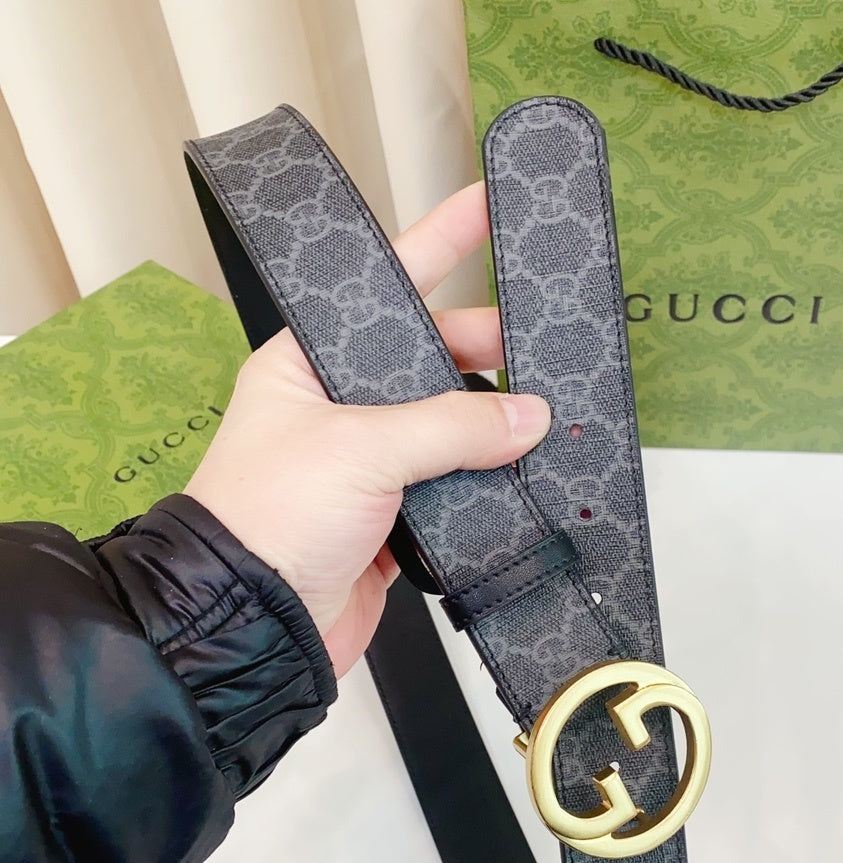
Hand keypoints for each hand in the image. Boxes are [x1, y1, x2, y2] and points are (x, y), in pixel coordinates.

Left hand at [183, 182, 550, 675]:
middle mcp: (339, 408)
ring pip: (447, 426)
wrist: (252, 625)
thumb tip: (527, 415)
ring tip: (541, 415)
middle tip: (536, 349)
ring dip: (490, 424)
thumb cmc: (266, 519)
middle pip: (428, 359)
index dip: (437, 242)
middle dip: (483, 349)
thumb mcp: (360, 448)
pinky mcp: (393, 519)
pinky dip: (486, 481)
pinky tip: (520, 473)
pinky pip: (453, 485)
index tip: (485, 207)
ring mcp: (369, 465)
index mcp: (310, 365)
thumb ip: (451, 427)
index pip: (384, 288)